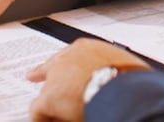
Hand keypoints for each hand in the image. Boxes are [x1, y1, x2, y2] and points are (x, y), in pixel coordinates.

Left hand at [27, 38, 148, 121]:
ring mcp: (56, 78)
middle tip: (33, 75)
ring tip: (62, 114)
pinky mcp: (49, 98)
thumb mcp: (124, 65)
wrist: (126, 90)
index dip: (57, 63)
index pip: (66, 54)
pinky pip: (38, 112)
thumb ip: (112, 68)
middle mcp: (67, 59)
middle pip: (51, 70)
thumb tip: (119, 79)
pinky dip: (43, 119)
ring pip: (47, 93)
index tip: (47, 64)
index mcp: (86, 48)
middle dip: (46, 77)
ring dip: (54, 104)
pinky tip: (49, 121)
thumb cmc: (131, 79)